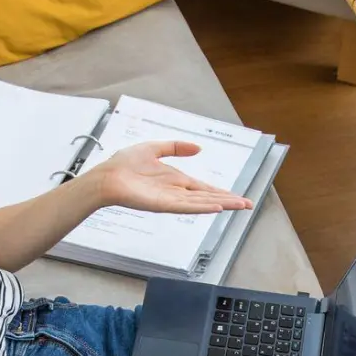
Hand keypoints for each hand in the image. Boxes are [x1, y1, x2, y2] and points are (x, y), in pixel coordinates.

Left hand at [83, 141, 253, 214]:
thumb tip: (198, 148)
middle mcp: (176, 192)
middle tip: (248, 205)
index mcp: (176, 180)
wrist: (106, 176)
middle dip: (229, 201)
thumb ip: (175, 148)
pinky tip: (216, 207)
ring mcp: (170, 200)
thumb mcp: (154, 148)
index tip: (239, 197)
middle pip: (208, 198)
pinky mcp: (162, 204)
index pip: (204, 189)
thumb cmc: (124, 165)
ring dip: (222, 204)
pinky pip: (186, 206)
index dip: (222, 192)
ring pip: (201, 203)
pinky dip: (202, 207)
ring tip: (240, 206)